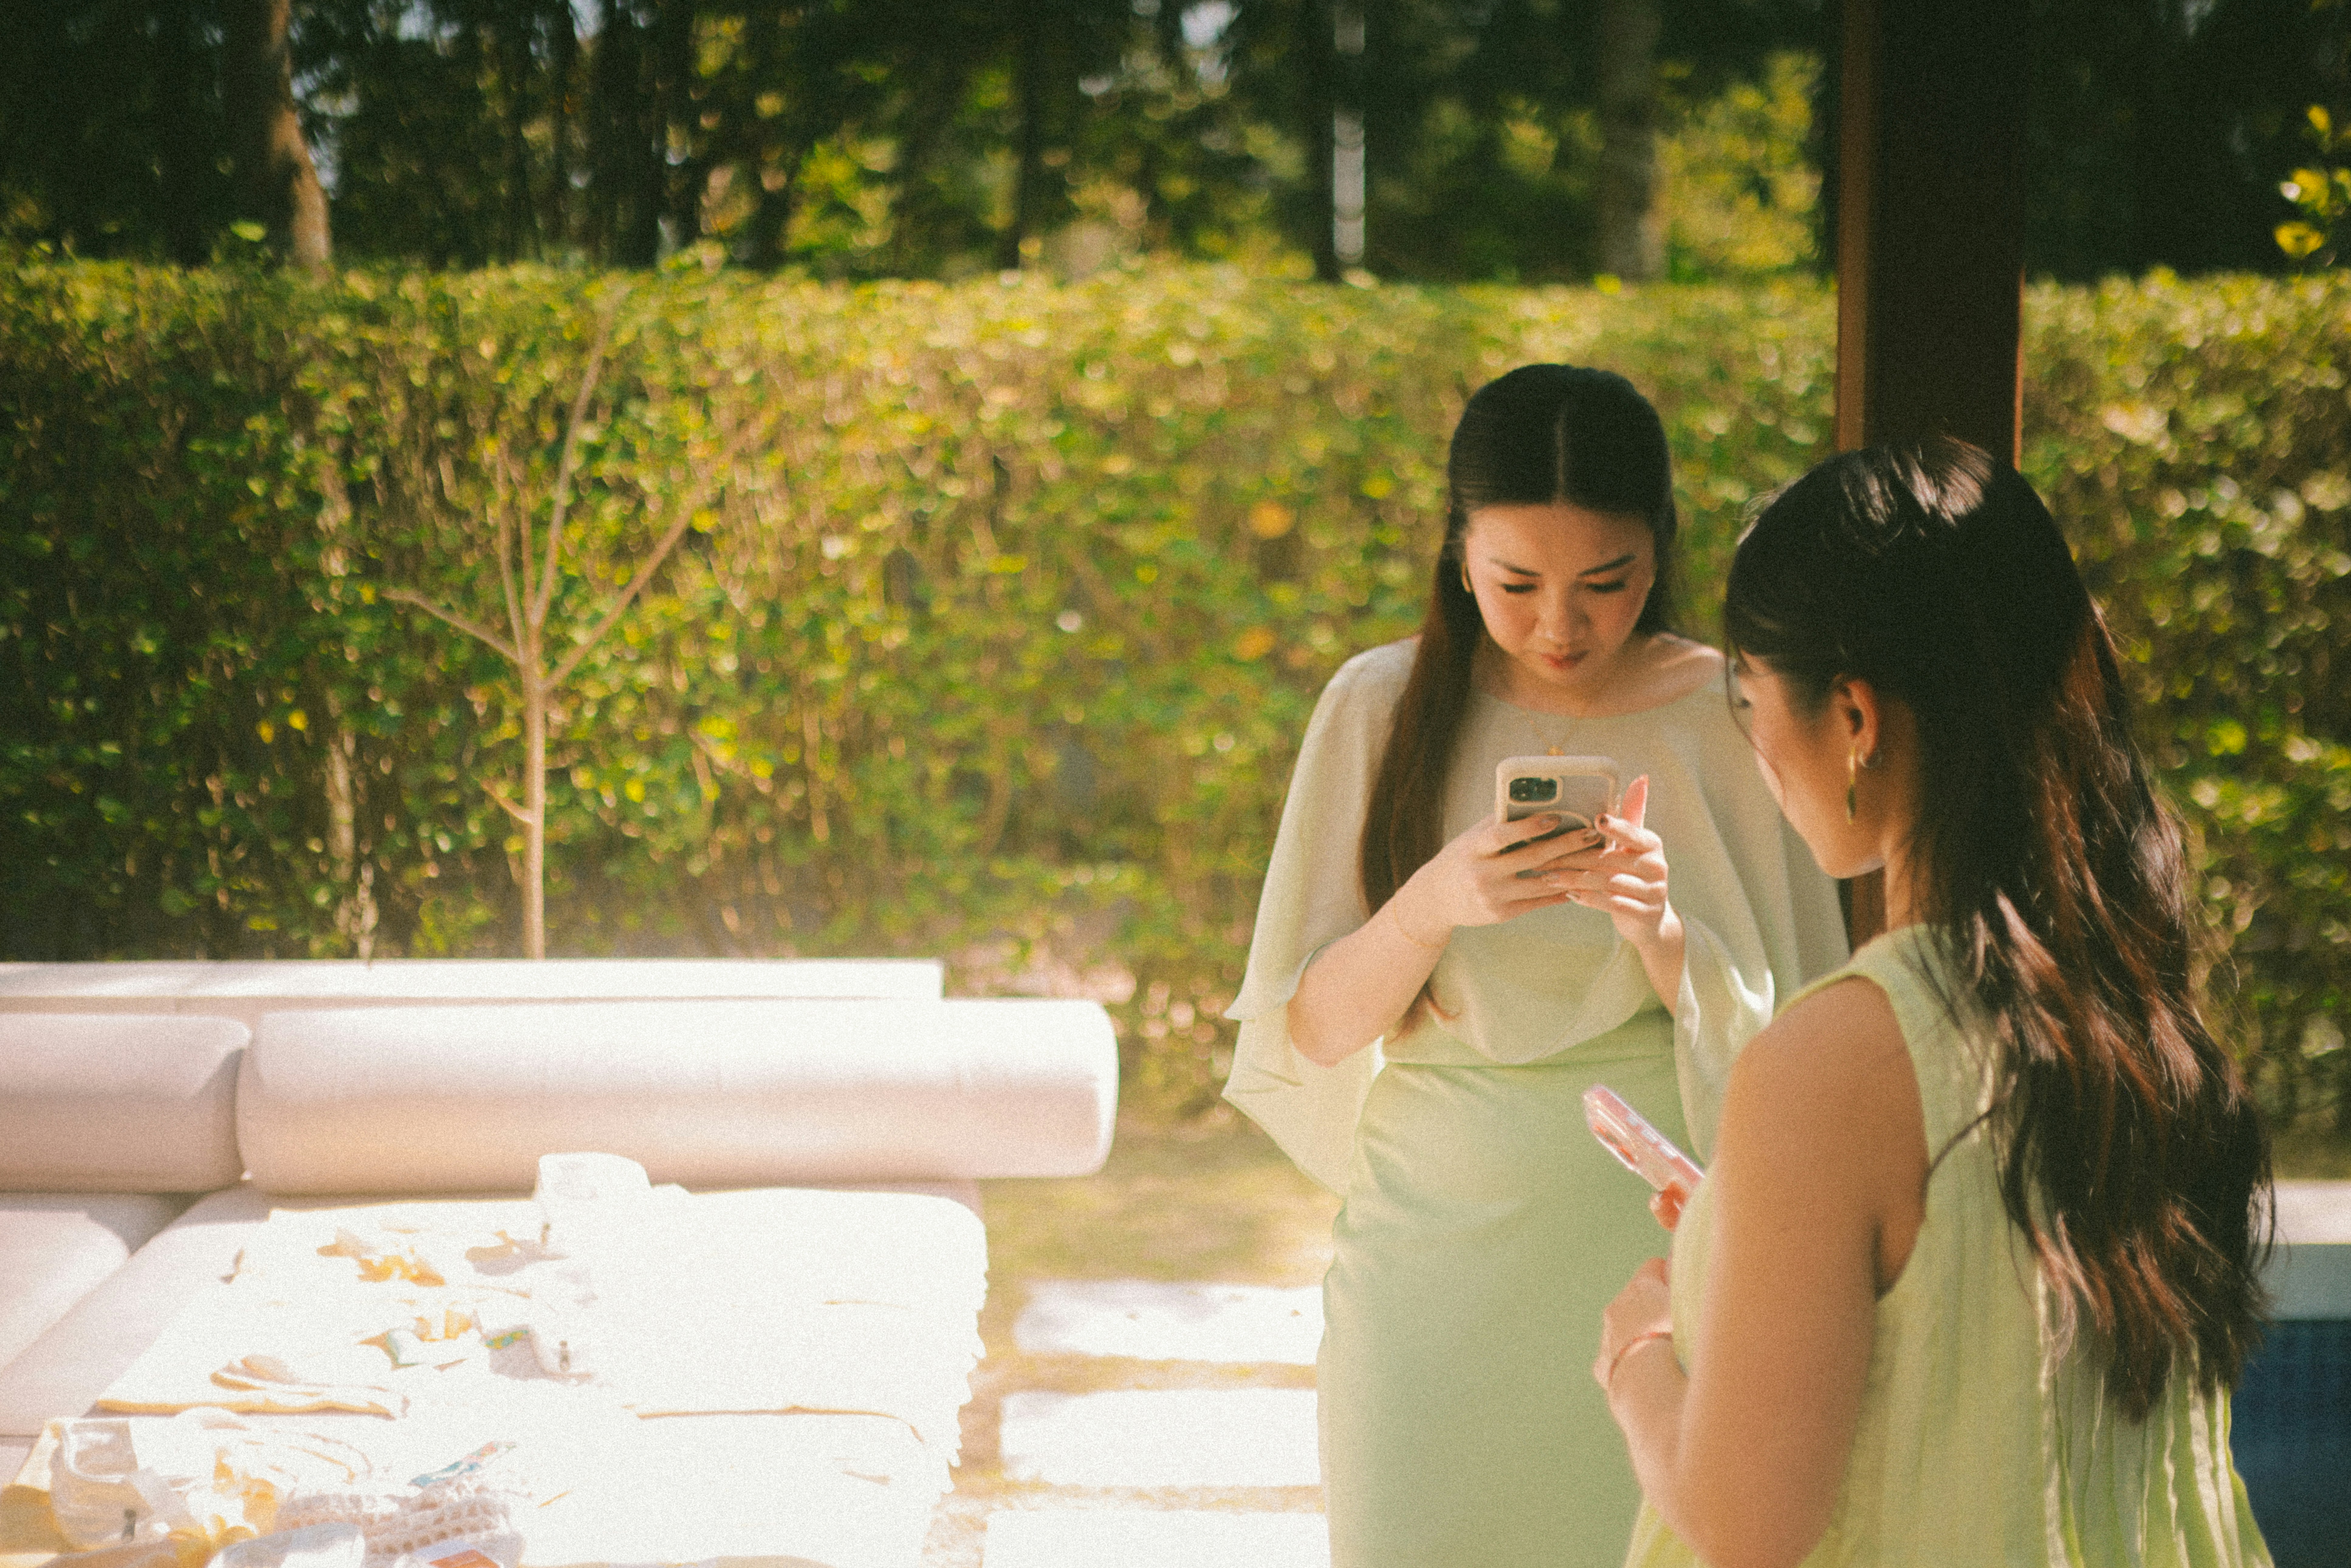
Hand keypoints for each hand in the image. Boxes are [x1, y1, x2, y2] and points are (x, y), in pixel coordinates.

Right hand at [1386, 810, 1604, 944]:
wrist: (1436, 899)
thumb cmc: (1461, 858)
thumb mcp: (1472, 838)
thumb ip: (1499, 823)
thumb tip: (1536, 801)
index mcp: (1474, 849)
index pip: (1503, 834)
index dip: (1530, 826)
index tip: (1556, 816)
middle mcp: (1482, 873)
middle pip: (1531, 858)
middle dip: (1565, 845)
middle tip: (1590, 834)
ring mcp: (1492, 896)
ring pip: (1540, 883)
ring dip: (1571, 871)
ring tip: (1594, 860)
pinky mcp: (1501, 914)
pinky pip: (1537, 902)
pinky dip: (1559, 893)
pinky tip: (1578, 883)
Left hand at [1553, 774, 1678, 949]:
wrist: (1649, 919)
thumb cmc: (1632, 873)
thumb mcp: (1634, 845)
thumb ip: (1631, 815)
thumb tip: (1639, 778)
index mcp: (1652, 845)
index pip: (1633, 834)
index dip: (1616, 827)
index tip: (1597, 820)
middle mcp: (1657, 867)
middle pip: (1610, 860)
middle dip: (1574, 859)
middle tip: (1543, 858)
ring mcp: (1654, 892)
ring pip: (1607, 882)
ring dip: (1575, 879)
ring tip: (1549, 877)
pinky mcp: (1645, 915)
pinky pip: (1611, 904)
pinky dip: (1588, 898)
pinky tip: (1569, 894)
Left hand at [1593, 1256, 1674, 1392]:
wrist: (1649, 1388)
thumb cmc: (1680, 1342)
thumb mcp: (1694, 1305)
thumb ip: (1687, 1281)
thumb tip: (1679, 1259)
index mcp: (1641, 1288)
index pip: (1653, 1266)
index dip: (1669, 1276)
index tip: (1681, 1289)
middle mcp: (1617, 1307)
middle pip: (1636, 1297)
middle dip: (1652, 1306)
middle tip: (1676, 1326)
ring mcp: (1606, 1337)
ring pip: (1622, 1327)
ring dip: (1639, 1334)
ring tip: (1663, 1353)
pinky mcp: (1602, 1366)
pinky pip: (1615, 1358)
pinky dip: (1629, 1362)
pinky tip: (1646, 1375)